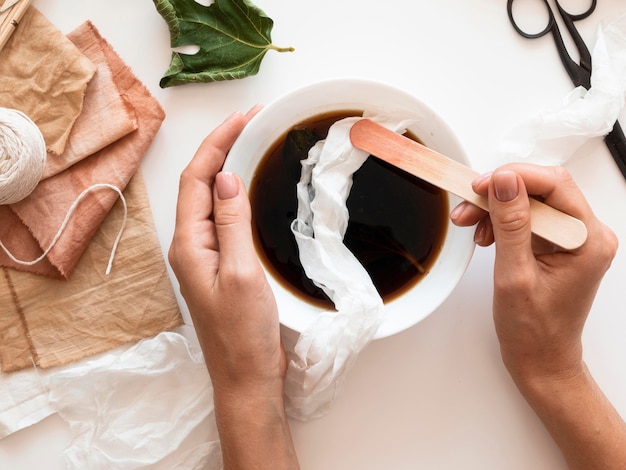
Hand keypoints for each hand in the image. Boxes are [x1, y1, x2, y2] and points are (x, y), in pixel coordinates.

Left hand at [169, 107, 298, 468]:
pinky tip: (252, 189)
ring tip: (253, 144)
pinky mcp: (220, 265)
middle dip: (223, 149)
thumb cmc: (243, 333)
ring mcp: (205, 256)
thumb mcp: (240, 273)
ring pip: (212, 200)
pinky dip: (237, 196)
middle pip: (200, 184)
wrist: (247, 376)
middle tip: (252, 123)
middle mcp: (191, 246)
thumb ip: (231, 224)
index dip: (217, 144)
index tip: (243, 119)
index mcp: (188, 244)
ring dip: (229, 169)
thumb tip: (227, 178)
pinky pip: (224, 219)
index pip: (196, 179)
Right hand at [451, 163, 616, 381]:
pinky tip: (486, 235)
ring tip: (471, 225)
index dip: (514, 177)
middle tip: (468, 206)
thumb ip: (511, 225)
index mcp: (588, 241)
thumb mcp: (515, 275)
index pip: (555, 185)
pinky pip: (528, 219)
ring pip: (531, 203)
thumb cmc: (534, 331)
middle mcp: (586, 235)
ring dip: (496, 209)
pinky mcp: (557, 245)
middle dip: (499, 195)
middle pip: (541, 191)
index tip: (481, 185)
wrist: (541, 360)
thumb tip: (504, 182)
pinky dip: (502, 222)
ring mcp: (572, 240)